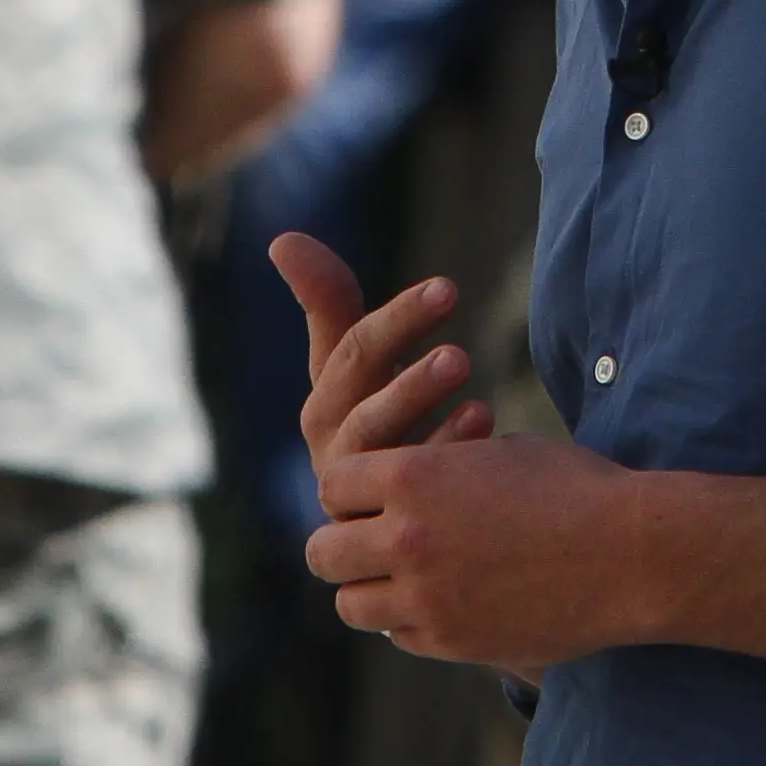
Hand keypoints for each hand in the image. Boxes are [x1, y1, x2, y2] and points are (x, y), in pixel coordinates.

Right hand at [270, 232, 494, 505]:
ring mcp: (360, 495)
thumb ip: (328, 300)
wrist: (393, 509)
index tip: (447, 288)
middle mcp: (335, 452)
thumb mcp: (357, 360)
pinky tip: (483, 421)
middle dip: (408, 375)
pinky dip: (447, 453)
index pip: (349, 353)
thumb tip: (281, 238)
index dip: (397, 320)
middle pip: (363, 409)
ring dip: (421, 411)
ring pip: (382, 453)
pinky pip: (415, 495)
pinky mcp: (389, 526)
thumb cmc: (378, 414)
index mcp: (324, 405)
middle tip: (459, 352)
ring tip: (466, 374)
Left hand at [307, 433, 648, 669]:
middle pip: (325, 551)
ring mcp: (426, 597)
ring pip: (350, 603)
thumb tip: (405, 480)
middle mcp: (408, 538)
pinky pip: (398, 633)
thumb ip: (440, 470)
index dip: (351, 488)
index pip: (334, 485)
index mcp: (415, 477)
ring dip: (368, 588)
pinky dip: (407, 620)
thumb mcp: (498, 453)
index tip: (371, 494)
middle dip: (342, 543)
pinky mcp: (451, 641)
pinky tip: (440, 601)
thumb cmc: (575, 488)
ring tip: (399, 576)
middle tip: (368, 542)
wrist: (631, 553)